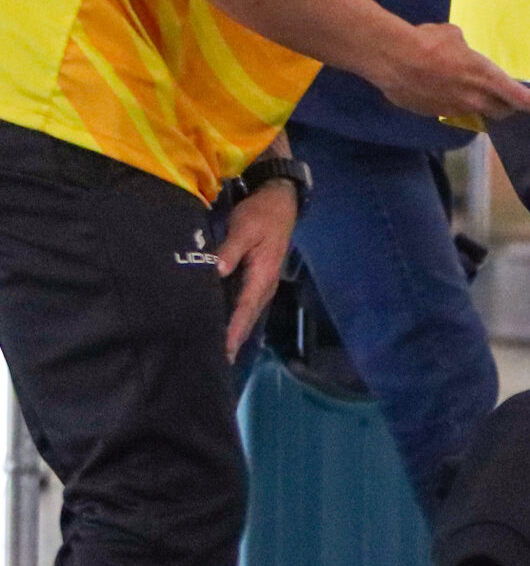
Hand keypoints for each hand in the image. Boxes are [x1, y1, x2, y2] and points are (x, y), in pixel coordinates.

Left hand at [218, 180, 296, 359]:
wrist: (280, 202)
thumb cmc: (261, 215)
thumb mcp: (245, 228)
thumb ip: (230, 250)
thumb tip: (216, 271)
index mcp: (263, 275)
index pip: (245, 310)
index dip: (233, 332)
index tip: (222, 354)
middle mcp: (264, 285)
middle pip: (246, 318)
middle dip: (232, 340)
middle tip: (213, 363)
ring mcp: (262, 282)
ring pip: (246, 314)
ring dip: (233, 332)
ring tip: (216, 351)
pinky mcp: (256, 278)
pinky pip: (244, 305)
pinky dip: (234, 318)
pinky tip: (221, 325)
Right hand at [375, 24, 529, 125]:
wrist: (394, 58)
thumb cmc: (427, 42)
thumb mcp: (454, 37)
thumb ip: (464, 49)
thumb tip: (460, 50)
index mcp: (486, 76)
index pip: (518, 96)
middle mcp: (473, 98)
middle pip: (501, 111)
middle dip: (507, 107)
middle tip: (507, 99)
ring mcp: (454, 109)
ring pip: (476, 114)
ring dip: (479, 107)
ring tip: (472, 94)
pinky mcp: (434, 114)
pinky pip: (452, 112)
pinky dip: (453, 105)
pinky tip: (442, 92)